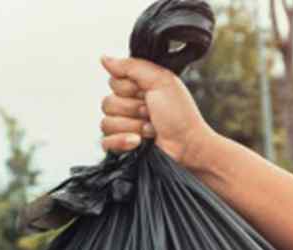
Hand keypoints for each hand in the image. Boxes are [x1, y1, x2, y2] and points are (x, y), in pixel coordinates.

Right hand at [99, 56, 217, 169]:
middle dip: (133, 109)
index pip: (113, 82)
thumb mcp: (160, 80)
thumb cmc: (180, 115)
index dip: (129, 89)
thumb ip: (131, 66)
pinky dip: (123, 142)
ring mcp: (124, 127)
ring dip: (133, 126)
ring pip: (106, 123)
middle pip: (107, 103)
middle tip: (151, 112)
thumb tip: (105, 59)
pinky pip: (106, 142)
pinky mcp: (121, 146)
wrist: (188, 146)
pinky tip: (138, 142)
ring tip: (151, 129)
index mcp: (137, 88)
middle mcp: (128, 106)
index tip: (147, 94)